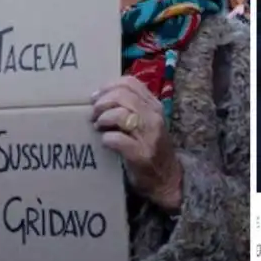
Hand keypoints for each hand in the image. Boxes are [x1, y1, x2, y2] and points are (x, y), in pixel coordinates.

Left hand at [91, 76, 181, 210]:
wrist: (166, 178)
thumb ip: (132, 107)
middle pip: (122, 96)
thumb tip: (100, 96)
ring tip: (98, 127)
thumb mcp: (147, 122)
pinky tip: (105, 142)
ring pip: (119, 114)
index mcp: (154, 106)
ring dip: (102, 119)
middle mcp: (154, 117)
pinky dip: (106, 139)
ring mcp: (149, 135)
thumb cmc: (151, 148)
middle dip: (101, 103)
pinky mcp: (141, 154)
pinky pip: (116, 139)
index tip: (95, 96)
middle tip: (93, 114)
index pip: (130, 83)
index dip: (108, 86)